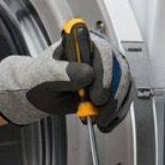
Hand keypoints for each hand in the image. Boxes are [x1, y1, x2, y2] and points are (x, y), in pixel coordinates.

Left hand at [0, 33, 132, 131]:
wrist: (39, 93)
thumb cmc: (39, 78)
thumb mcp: (45, 74)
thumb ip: (63, 72)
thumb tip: (86, 73)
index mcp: (82, 43)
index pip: (104, 52)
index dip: (105, 73)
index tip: (98, 95)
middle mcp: (99, 55)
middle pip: (120, 70)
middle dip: (112, 94)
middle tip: (99, 109)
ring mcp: (108, 72)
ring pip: (125, 86)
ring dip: (115, 106)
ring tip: (100, 119)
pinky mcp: (111, 88)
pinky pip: (123, 99)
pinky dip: (118, 113)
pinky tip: (106, 122)